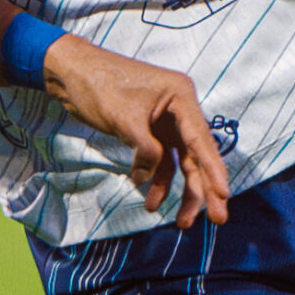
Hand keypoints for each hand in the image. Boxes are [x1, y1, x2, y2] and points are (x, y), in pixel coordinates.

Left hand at [42, 35, 230, 230]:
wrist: (70, 72)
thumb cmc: (99, 84)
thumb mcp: (124, 118)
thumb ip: (145, 148)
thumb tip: (150, 176)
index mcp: (180, 96)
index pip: (201, 139)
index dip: (214, 170)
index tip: (224, 195)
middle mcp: (179, 109)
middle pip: (197, 155)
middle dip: (205, 189)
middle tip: (219, 220)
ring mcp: (165, 121)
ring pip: (181, 163)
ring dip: (180, 191)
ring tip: (182, 222)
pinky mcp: (150, 131)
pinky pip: (159, 161)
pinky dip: (155, 179)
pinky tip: (150, 199)